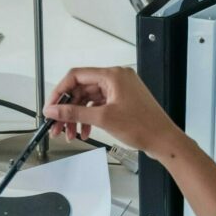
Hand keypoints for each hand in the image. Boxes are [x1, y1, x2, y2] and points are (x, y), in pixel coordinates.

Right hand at [43, 67, 180, 157]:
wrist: (164, 140)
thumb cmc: (144, 126)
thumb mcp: (103, 119)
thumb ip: (74, 112)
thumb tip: (54, 109)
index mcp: (113, 75)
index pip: (76, 76)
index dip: (60, 91)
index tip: (51, 106)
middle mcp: (116, 79)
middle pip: (81, 89)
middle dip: (68, 109)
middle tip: (57, 124)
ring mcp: (119, 90)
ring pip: (89, 99)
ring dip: (77, 116)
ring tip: (70, 133)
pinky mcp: (122, 101)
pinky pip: (98, 106)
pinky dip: (89, 118)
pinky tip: (85, 131)